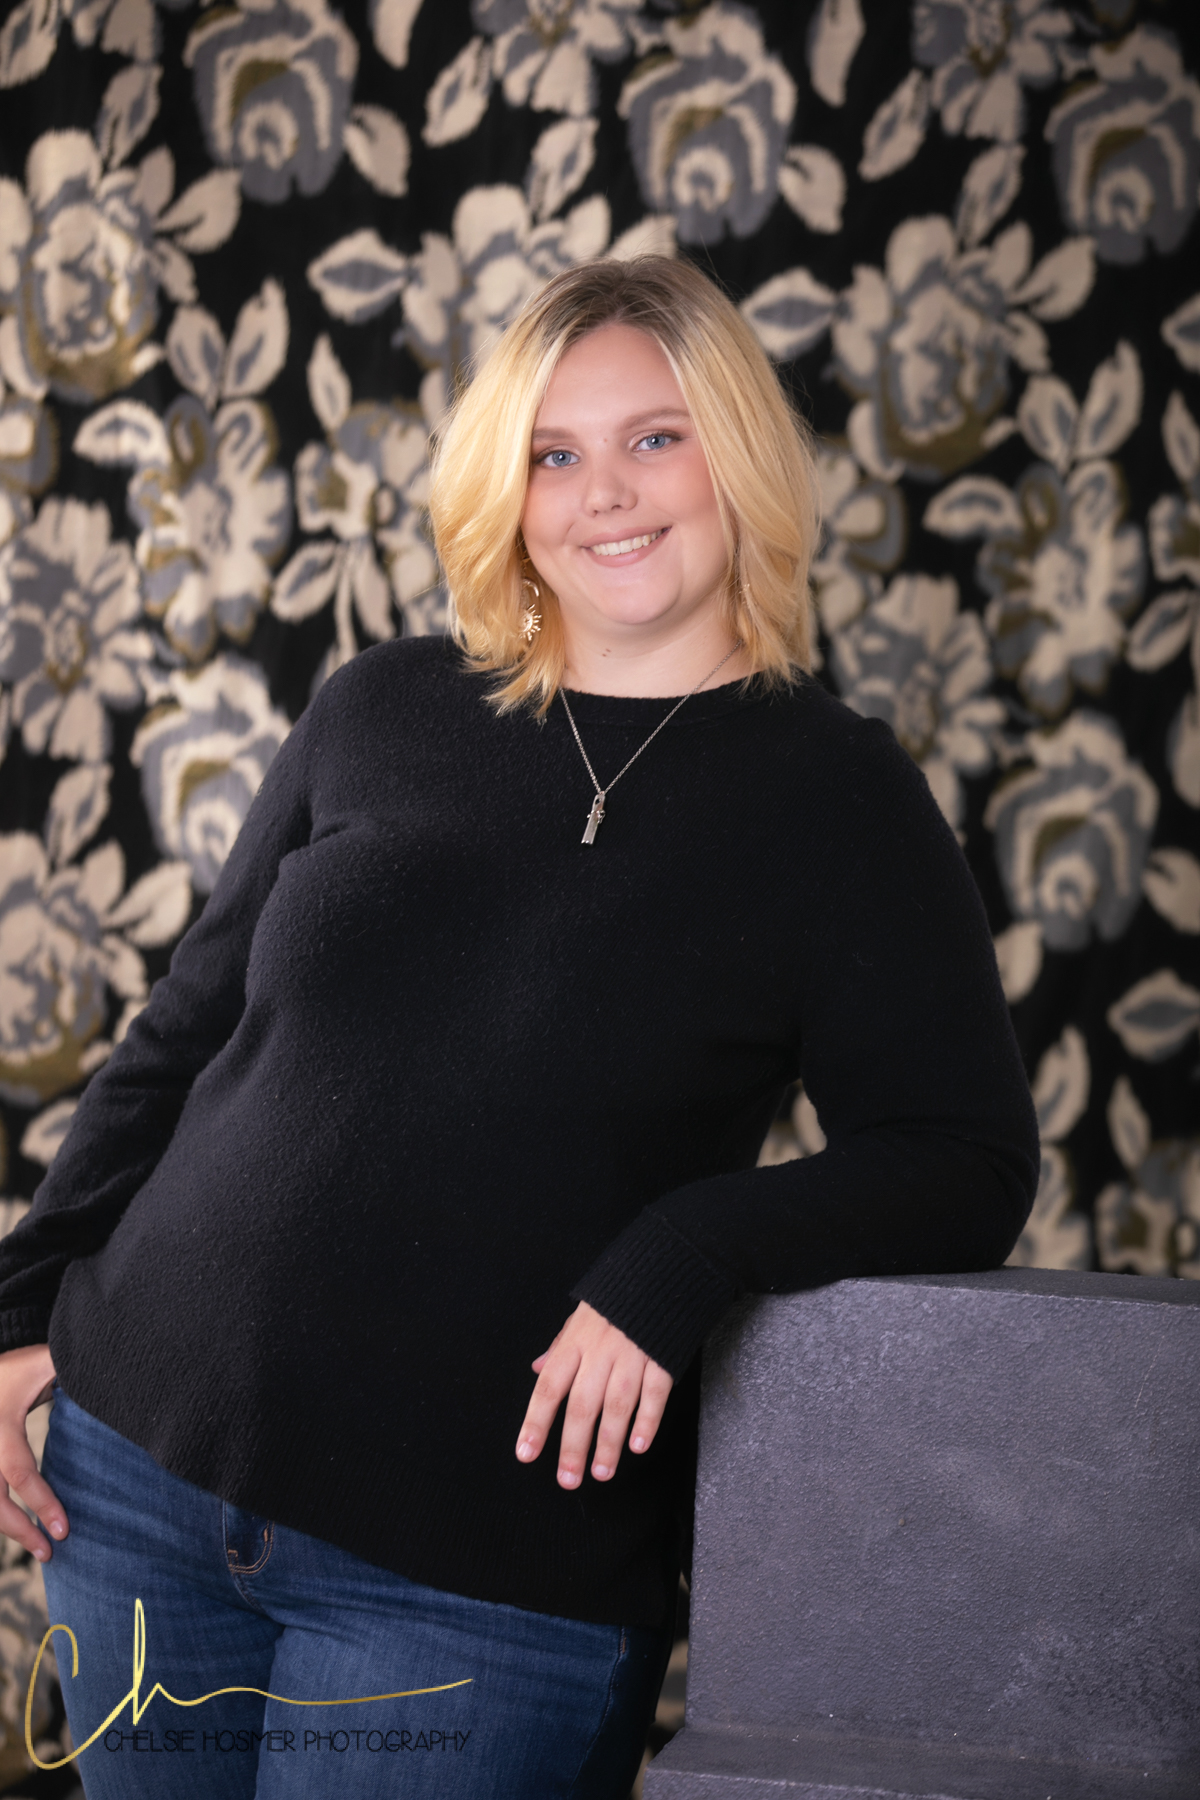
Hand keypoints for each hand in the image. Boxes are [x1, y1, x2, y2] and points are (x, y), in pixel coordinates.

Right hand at [0, 1345, 65, 1560]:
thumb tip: (117, 1378)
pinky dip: (3, 1516)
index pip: (19, 1471)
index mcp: (2, 1422)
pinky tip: (25, 1531)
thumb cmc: (24, 1365)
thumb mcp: (47, 1361)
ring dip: (11, 1529)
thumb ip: (75, 1369)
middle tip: (51, 1552)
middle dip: (20, 1530)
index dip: (40, 1501)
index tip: (63, 1529)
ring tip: (43, 1551)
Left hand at [515, 1301, 673, 1488]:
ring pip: (617, 1405)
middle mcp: (600, 1351)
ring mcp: (632, 1354)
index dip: (536, 1422)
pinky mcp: (662, 1356)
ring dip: (609, 1443)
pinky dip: (647, 1421)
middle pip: (582, 1404)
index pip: (549, 1386)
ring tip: (601, 1472)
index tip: (525, 1453)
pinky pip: (654, 1394)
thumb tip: (536, 1368)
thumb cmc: (616, 1299)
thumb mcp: (580, 1315)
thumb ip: (559, 1345)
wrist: (661, 1270)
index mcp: (576, 1341)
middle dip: (573, 1446)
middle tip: (568, 1479)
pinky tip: (639, 1445)